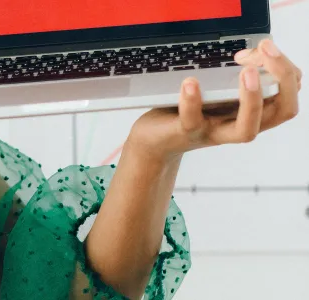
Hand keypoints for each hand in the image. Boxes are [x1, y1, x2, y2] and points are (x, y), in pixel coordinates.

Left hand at [126, 39, 300, 160]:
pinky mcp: (185, 133)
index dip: (286, 69)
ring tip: (246, 71)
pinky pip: (192, 121)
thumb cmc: (188, 110)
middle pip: (282, 111)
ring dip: (252, 99)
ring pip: (247, 128)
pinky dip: (192, 101)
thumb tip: (249, 54)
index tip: (264, 47)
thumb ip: (232, 75)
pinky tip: (191, 82)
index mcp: (252, 112)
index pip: (289, 95)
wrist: (155, 139)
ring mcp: (213, 131)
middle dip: (284, 79)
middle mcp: (239, 124)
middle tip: (268, 52)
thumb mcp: (216, 89)